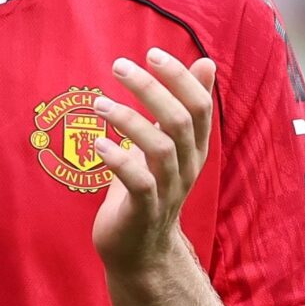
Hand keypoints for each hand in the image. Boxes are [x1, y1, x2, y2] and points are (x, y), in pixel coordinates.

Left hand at [90, 48, 217, 274]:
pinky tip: (97, 143)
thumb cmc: (149, 188)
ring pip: (160, 148)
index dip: (179, 77)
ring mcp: (168, 191)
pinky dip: (119, 159)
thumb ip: (183, 105)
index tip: (152, 53)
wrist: (140, 251)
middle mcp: (187, 167)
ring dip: (128, 120)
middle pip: (181, 121)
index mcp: (194, 148)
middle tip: (120, 66)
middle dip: (151, 89)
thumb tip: (207, 63)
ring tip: (99, 103)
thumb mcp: (168, 143)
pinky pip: (139, 183)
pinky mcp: (145, 211)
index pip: (199, 106)